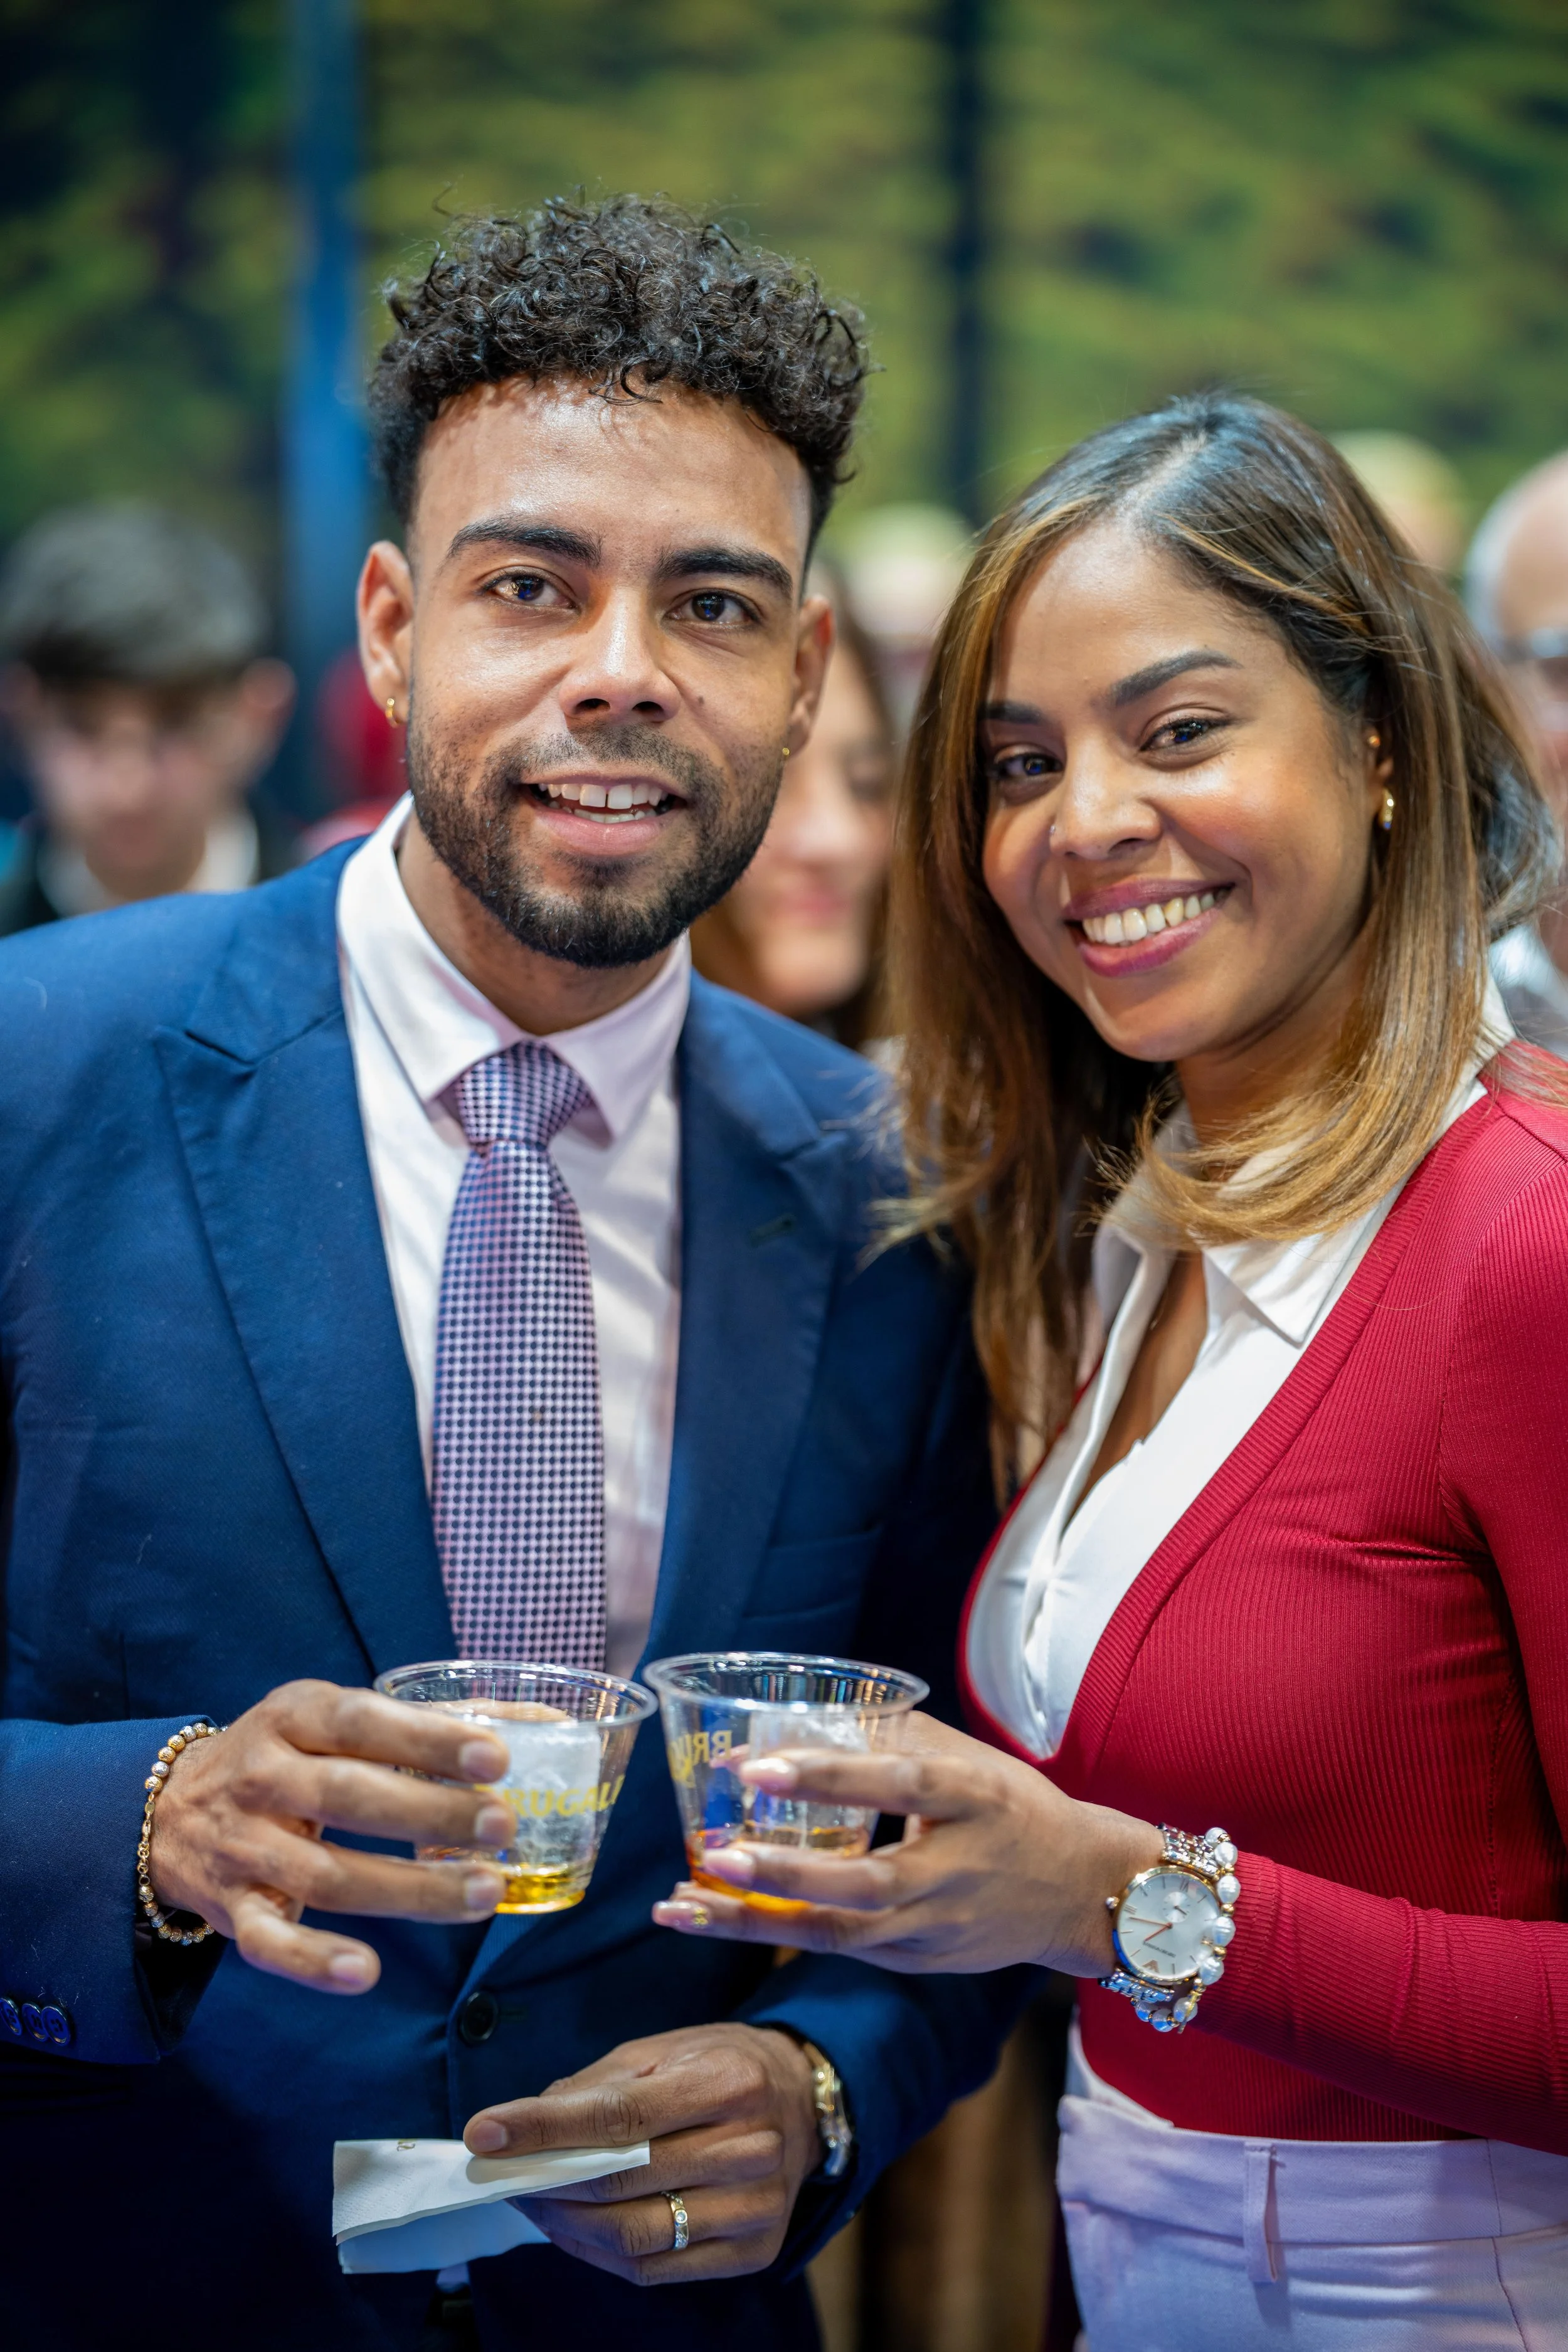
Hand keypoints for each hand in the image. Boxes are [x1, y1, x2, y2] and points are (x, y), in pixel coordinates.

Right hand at [147, 1679, 513, 1992]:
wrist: (167, 1810)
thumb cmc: (284, 1756)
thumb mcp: (331, 1717)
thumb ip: (423, 1724)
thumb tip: (536, 1726)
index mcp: (293, 1717)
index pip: (362, 1722)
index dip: (428, 1739)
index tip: (496, 1757)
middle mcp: (263, 1778)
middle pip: (348, 1798)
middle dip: (430, 1814)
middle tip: (504, 1826)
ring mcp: (245, 1848)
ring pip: (327, 1874)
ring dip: (409, 1890)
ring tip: (485, 1894)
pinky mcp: (231, 1911)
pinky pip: (269, 1942)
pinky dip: (315, 1961)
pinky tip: (367, 1973)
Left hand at [464, 2022, 820, 2283]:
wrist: (804, 2103)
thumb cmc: (721, 2067)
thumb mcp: (666, 2049)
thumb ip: (598, 2084)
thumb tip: (527, 2121)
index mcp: (728, 2082)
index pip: (618, 2115)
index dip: (544, 2127)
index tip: (484, 2132)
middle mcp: (750, 2149)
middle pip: (620, 2181)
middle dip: (542, 2180)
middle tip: (498, 2173)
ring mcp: (755, 2209)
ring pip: (633, 2236)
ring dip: (562, 2224)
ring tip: (530, 2201)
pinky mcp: (752, 2252)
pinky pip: (655, 2269)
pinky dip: (597, 2253)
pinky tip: (572, 2229)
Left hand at [651, 1715, 1161, 1976]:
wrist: (1082, 1893)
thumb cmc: (1015, 1809)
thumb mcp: (971, 1760)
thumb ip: (895, 1736)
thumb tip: (804, 1715)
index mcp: (975, 1799)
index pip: (899, 1785)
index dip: (829, 1776)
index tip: (756, 1766)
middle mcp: (954, 1871)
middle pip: (865, 1883)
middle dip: (785, 1875)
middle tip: (715, 1855)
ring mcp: (935, 1928)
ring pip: (839, 1932)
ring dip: (756, 1921)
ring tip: (681, 1903)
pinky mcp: (915, 1961)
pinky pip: (838, 1946)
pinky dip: (775, 1933)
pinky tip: (715, 1915)